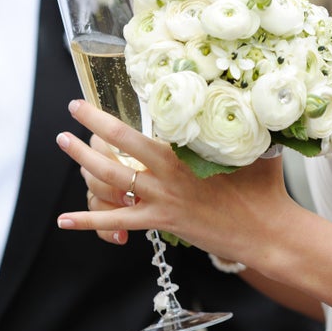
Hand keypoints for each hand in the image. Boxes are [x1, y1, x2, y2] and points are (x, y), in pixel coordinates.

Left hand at [56, 100, 295, 267]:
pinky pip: (117, 220)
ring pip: (111, 180)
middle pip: (118, 148)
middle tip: (71, 111)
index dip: (109, 116)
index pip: (139, 130)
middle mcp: (167, 173)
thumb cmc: (263, 188)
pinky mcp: (162, 222)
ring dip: (83, 162)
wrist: (268, 232)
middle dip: (90, 127)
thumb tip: (240, 98)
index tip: (92, 101)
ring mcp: (162, 199)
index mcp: (184, 152)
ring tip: (64, 142)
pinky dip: (89, 220)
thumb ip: (235, 128)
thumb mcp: (251, 149)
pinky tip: (63, 220)